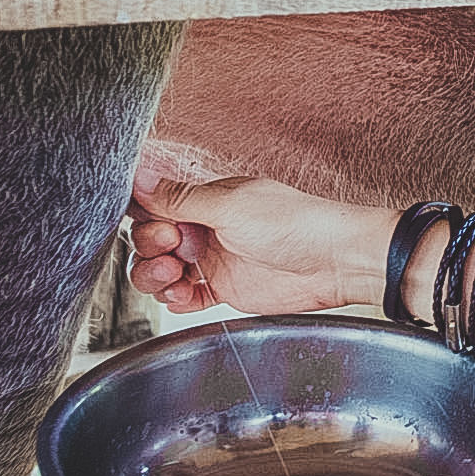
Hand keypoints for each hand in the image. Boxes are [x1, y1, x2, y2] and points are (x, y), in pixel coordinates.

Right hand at [127, 171, 381, 313]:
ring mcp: (215, 260)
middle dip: (150, 250)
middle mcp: (207, 229)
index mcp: (207, 201)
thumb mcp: (230, 205)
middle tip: (173, 252)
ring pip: (163, 271)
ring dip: (157, 278)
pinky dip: (176, 299)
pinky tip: (184, 296)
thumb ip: (181, 198)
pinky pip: (187, 296)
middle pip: (152, 242)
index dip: (146, 222)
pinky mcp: (225, 288)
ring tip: (175, 278)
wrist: (334, 262)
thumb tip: (139, 177)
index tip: (160, 230)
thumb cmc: (295, 224)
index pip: (156, 208)